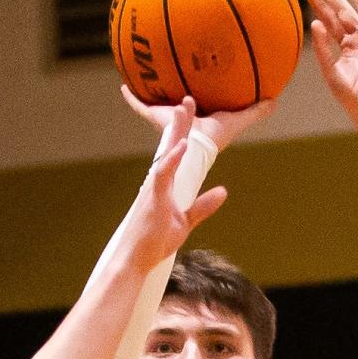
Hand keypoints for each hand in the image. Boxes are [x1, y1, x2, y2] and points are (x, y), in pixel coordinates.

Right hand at [121, 85, 274, 150]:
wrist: (195, 145)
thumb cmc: (215, 138)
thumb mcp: (238, 119)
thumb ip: (255, 111)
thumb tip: (275, 100)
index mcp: (196, 118)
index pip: (195, 106)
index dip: (194, 97)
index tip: (193, 85)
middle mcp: (178, 117)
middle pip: (173, 102)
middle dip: (170, 91)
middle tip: (166, 74)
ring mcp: (164, 117)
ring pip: (155, 101)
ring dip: (149, 89)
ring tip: (140, 75)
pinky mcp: (155, 116)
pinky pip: (140, 104)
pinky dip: (131, 97)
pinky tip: (123, 85)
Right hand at [124, 100, 226, 270]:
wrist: (135, 259)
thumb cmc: (155, 242)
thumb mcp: (185, 222)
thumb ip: (203, 206)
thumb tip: (223, 191)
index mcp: (166, 185)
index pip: (177, 154)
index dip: (184, 133)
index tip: (192, 113)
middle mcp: (158, 181)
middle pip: (171, 146)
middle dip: (180, 123)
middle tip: (188, 98)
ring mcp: (154, 188)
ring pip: (166, 153)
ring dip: (176, 131)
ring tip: (183, 108)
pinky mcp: (152, 198)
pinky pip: (163, 174)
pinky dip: (173, 158)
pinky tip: (183, 145)